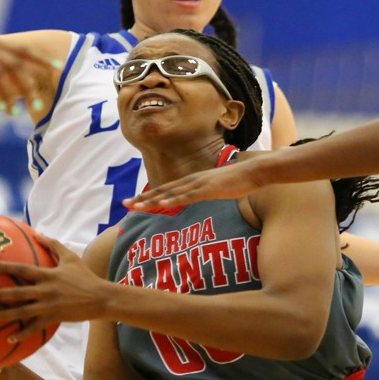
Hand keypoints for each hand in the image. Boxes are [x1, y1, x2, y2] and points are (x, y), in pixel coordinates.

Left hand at [0, 233, 111, 337]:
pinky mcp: (53, 318)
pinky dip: (21, 333)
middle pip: (18, 292)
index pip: (23, 269)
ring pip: (22, 312)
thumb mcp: (71, 258)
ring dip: (4, 315)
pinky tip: (8, 338)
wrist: (101, 298)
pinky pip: (34, 328)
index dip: (5, 268)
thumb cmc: (85, 276)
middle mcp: (46, 291)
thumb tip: (37, 232)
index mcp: (48, 275)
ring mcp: (49, 306)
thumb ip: (53, 244)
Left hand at [124, 161, 261, 211]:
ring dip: (153, 200)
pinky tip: (163, 205)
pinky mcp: (208, 189)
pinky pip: (189, 196)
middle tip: (125, 204)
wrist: (253, 172)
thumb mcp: (217, 188)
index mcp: (193, 181)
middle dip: (143, 198)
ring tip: (136, 206)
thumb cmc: (239, 181)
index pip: (166, 189)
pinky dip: (175, 200)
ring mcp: (199, 184)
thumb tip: (200, 198)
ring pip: (171, 194)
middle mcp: (192, 181)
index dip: (149, 195)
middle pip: (162, 190)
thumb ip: (206, 193)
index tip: (135, 202)